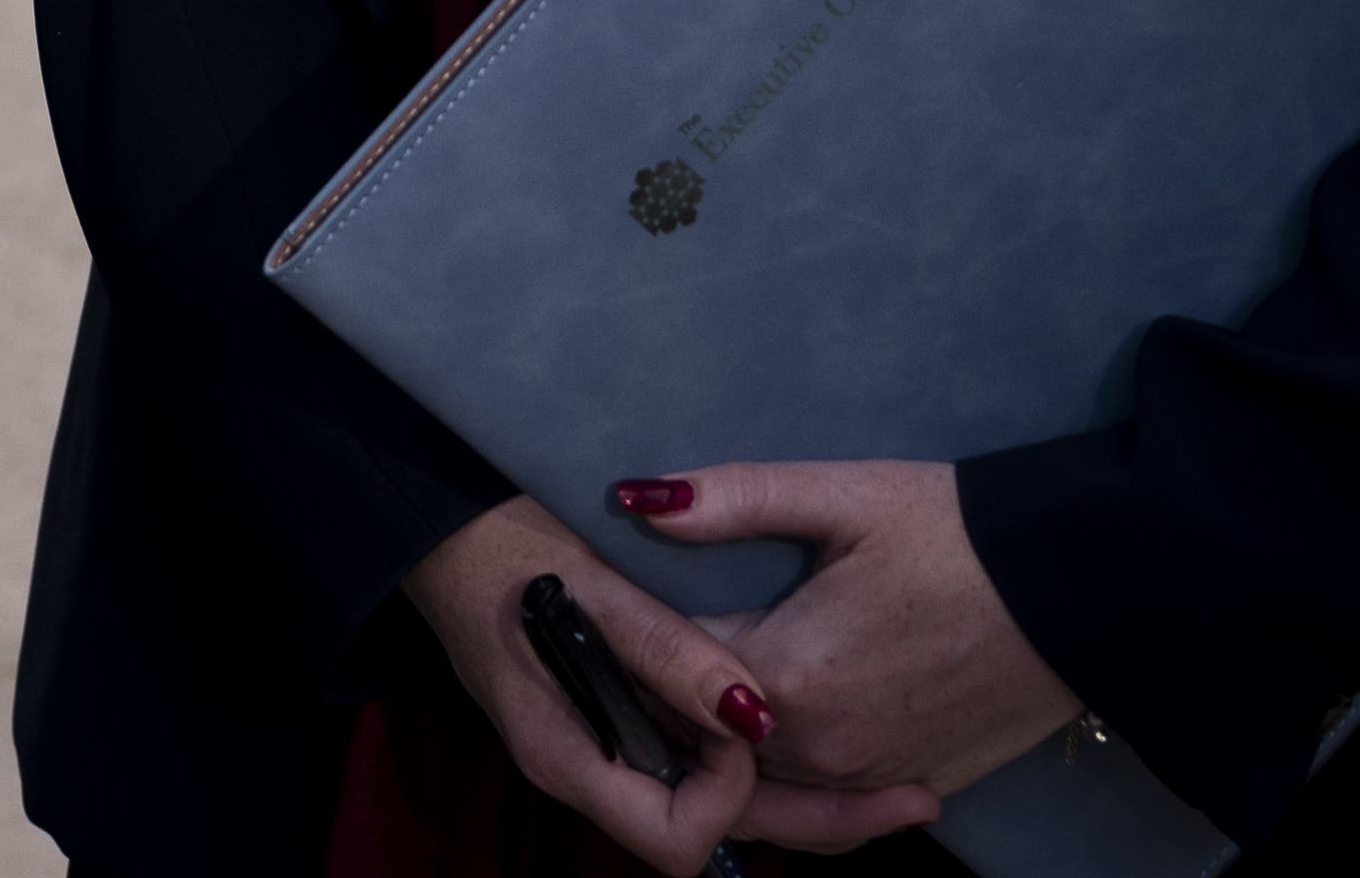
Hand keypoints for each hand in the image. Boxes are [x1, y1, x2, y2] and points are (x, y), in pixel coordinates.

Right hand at [404, 499, 939, 869]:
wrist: (442, 522)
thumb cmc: (502, 549)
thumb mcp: (585, 590)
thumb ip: (665, 653)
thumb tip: (753, 713)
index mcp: (571, 756)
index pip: (674, 838)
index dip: (722, 789)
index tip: (739, 714)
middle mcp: (595, 771)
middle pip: (718, 834)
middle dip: (818, 820)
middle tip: (917, 801)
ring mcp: (609, 748)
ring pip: (715, 802)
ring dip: (796, 794)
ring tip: (893, 782)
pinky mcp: (623, 719)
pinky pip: (699, 763)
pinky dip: (755, 758)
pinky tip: (807, 734)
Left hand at [661, 460, 1089, 801]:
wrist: (1081, 594)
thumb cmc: (956, 534)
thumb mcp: (841, 495)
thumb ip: (730, 500)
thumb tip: (633, 499)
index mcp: (786, 675)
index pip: (666, 673)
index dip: (632, 637)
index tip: (606, 603)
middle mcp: (818, 749)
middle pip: (702, 741)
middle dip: (665, 700)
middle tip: (636, 651)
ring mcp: (868, 780)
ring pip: (758, 787)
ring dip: (719, 750)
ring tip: (689, 695)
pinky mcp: (911, 789)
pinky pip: (821, 809)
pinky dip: (784, 782)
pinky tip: (762, 736)